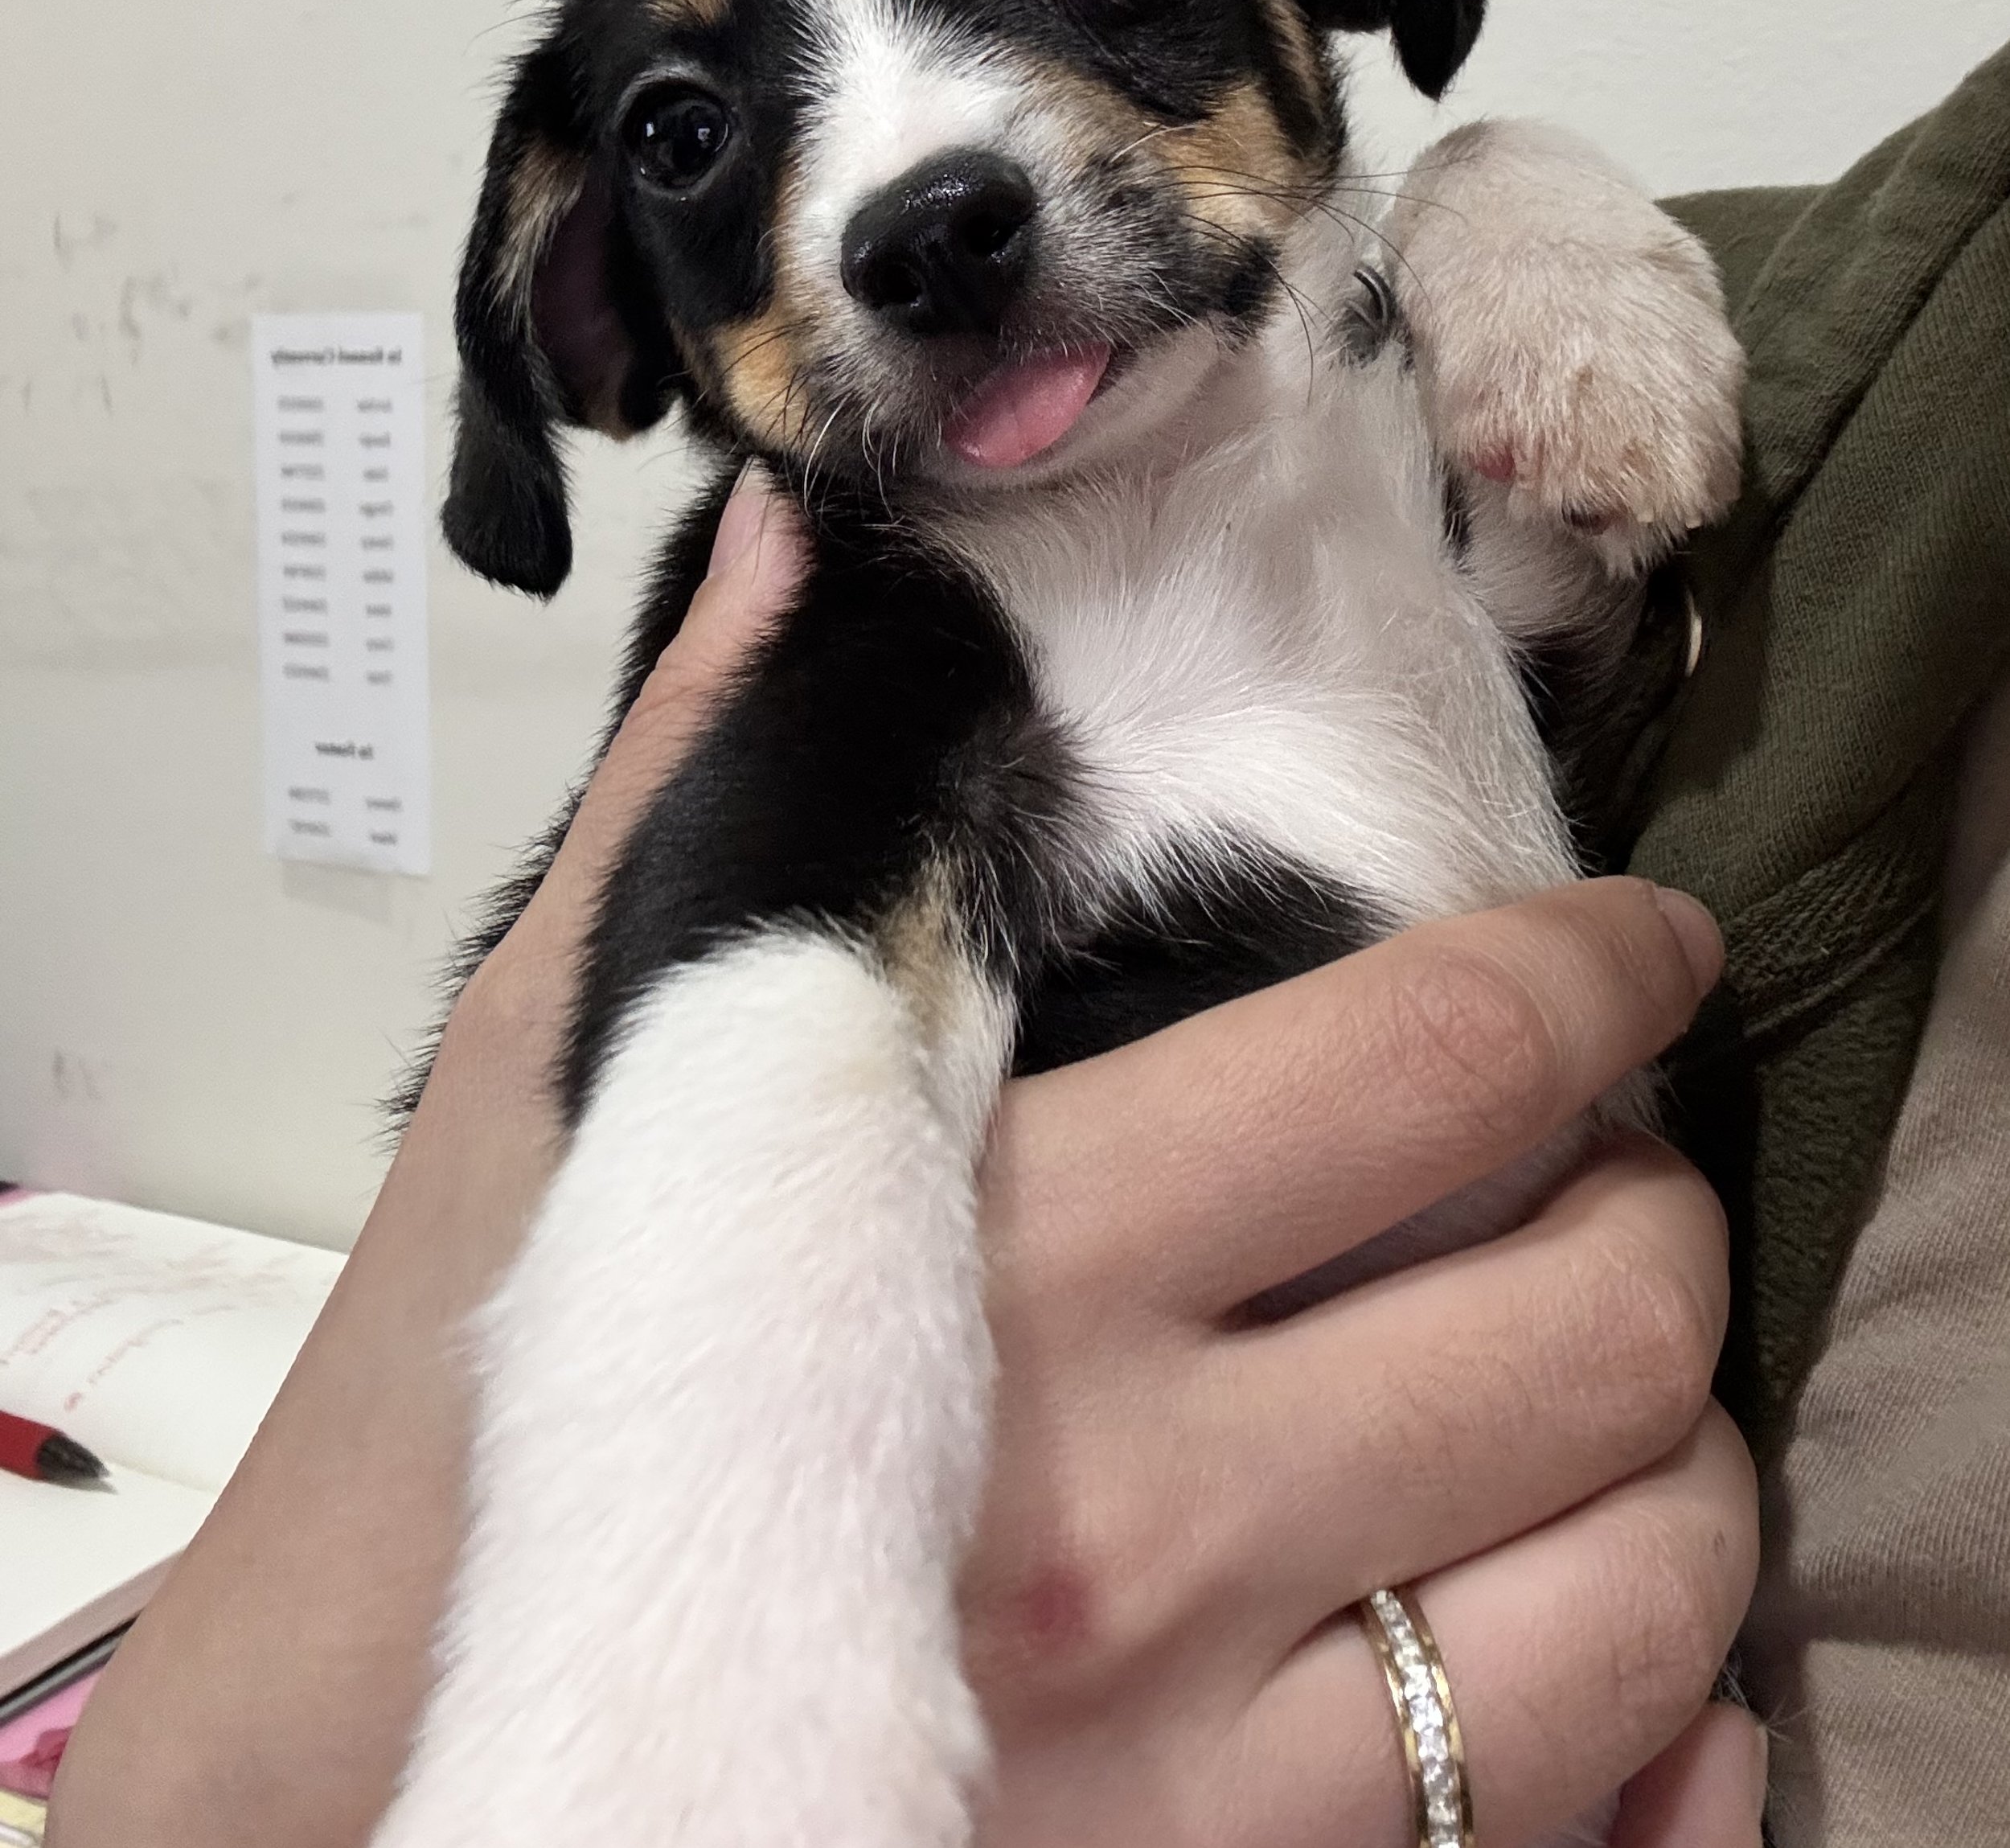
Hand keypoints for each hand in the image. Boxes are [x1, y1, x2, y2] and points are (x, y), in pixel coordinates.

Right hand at [51, 479, 1758, 1847]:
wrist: (376, 1796)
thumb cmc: (465, 1437)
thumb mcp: (564, 1084)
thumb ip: (713, 796)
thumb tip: (816, 554)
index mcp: (995, 1260)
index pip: (1434, 1060)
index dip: (1592, 974)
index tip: (1634, 949)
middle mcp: (1136, 1519)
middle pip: (1599, 1310)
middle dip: (1650, 1203)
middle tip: (1600, 1169)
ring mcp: (1209, 1762)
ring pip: (1644, 1571)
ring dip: (1667, 1446)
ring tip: (1589, 1386)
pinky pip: (1590, 1810)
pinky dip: (1656, 1697)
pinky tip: (1578, 1604)